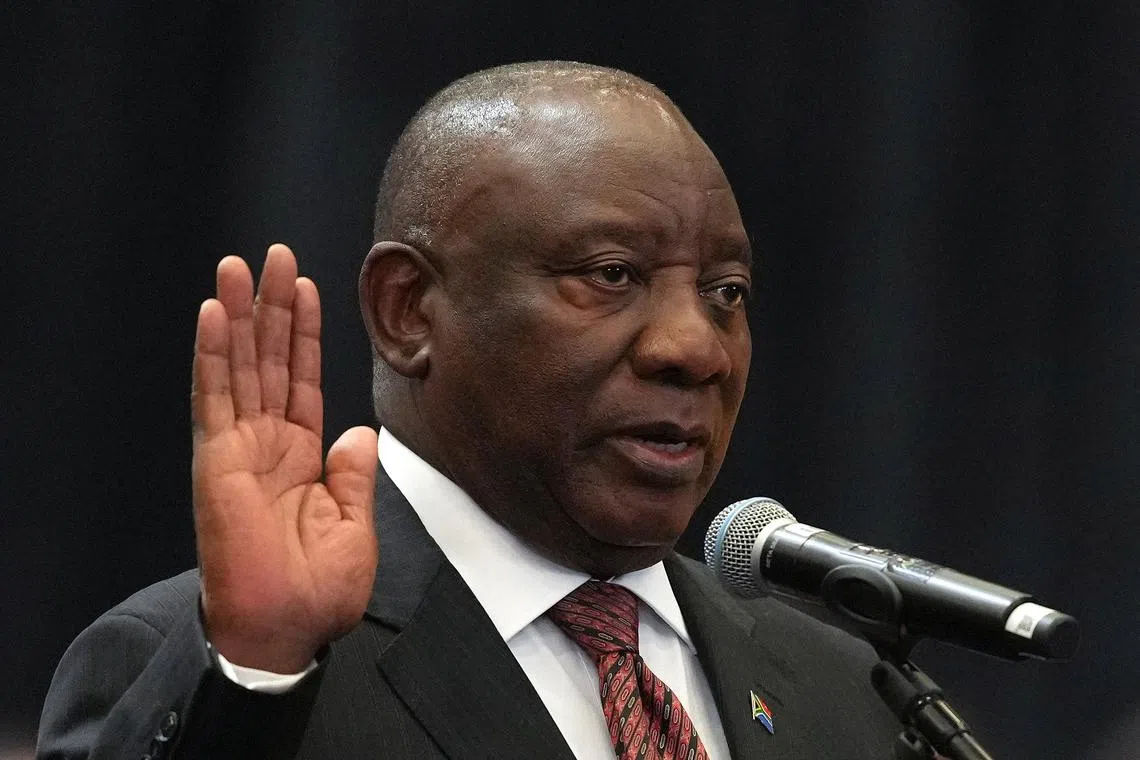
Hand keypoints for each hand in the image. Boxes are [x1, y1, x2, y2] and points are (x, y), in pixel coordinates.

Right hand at [191, 244, 377, 672]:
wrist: (284, 631)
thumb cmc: (317, 592)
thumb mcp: (355, 528)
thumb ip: (355, 476)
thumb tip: (359, 432)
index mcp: (302, 457)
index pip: (301, 379)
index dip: (304, 334)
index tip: (307, 288)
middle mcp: (268, 444)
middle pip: (269, 360)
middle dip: (272, 307)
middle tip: (274, 255)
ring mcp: (239, 448)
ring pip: (238, 366)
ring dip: (238, 315)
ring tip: (238, 266)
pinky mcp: (216, 461)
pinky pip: (214, 397)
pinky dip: (212, 354)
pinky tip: (212, 314)